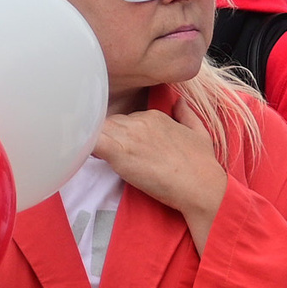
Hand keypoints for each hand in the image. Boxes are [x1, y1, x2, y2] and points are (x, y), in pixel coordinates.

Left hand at [91, 103, 227, 239]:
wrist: (201, 186)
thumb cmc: (203, 166)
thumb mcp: (200, 133)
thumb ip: (187, 114)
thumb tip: (179, 102)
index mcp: (154, 116)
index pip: (125, 121)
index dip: (121, 136)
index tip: (122, 150)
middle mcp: (140, 122)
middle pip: (110, 125)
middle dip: (108, 140)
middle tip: (109, 157)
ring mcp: (129, 135)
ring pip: (99, 131)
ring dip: (95, 143)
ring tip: (96, 159)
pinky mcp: (119, 153)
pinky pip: (93, 142)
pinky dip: (85, 146)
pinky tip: (83, 155)